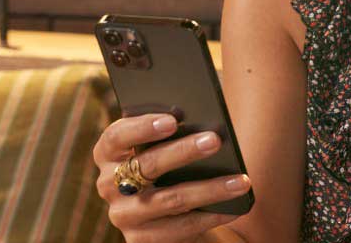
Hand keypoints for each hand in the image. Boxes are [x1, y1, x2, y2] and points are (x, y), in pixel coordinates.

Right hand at [93, 112, 251, 241]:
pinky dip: (212, 216)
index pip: (116, 137)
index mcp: (109, 154)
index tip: (173, 120)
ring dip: (210, 189)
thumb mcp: (161, 147)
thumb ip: (172, 133)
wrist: (163, 215)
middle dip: (183, 152)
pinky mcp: (141, 240)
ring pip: (170, 200)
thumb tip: (206, 121)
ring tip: (241, 180)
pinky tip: (236, 207)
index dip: (142, 127)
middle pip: (146, 166)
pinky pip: (181, 228)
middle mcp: (109, 185)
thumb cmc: (168, 165)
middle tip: (215, 140)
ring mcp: (124, 215)